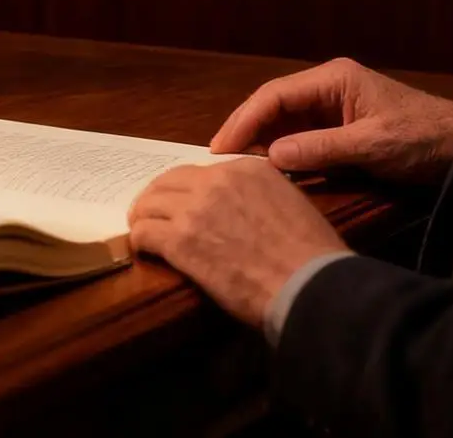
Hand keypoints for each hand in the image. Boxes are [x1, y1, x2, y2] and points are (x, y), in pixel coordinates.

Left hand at [128, 158, 347, 326]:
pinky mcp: (181, 241)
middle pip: (169, 181)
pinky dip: (141, 240)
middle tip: (151, 213)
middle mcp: (216, 180)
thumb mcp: (290, 204)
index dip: (188, 190)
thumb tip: (243, 207)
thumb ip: (260, 195)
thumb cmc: (311, 254)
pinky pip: (146, 233)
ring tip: (142, 230)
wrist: (308, 284)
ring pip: (150, 203)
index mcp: (245, 168)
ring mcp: (196, 208)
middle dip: (157, 197)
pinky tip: (145, 250)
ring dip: (144, 217)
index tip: (184, 204)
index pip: (200, 172)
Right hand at [211, 58, 452, 184]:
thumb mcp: (372, 146)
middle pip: (274, 105)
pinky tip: (268, 171)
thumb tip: (271, 157)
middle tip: (218, 161)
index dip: (244, 120)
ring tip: (235, 169)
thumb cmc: (422, 139)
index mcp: (333, 79)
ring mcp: (334, 107)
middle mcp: (328, 87)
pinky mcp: (341, 128)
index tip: (221, 148)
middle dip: (246, 130)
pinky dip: (282, 152)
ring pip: (284, 121)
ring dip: (261, 142)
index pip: (275, 95)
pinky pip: (301, 137)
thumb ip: (321, 149)